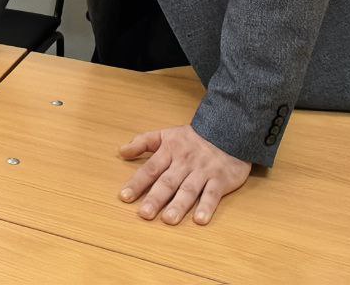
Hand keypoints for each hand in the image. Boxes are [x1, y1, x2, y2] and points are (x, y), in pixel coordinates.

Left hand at [117, 124, 251, 225]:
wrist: (228, 130)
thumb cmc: (192, 138)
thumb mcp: (165, 134)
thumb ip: (142, 142)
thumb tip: (121, 152)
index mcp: (169, 151)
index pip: (150, 169)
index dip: (137, 183)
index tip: (124, 197)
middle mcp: (184, 163)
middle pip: (168, 182)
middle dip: (155, 198)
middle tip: (144, 214)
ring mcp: (202, 172)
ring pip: (189, 190)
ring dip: (178, 205)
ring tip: (168, 219)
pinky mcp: (220, 180)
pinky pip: (213, 194)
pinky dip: (207, 207)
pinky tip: (200, 219)